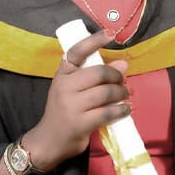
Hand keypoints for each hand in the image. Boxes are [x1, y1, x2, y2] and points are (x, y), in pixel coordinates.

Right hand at [23, 29, 130, 170]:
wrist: (49, 140)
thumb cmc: (62, 113)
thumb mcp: (72, 91)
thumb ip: (93, 77)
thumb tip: (123, 63)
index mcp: (62, 75)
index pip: (76, 52)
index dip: (94, 41)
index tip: (111, 34)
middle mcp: (64, 87)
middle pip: (99, 73)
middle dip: (117, 77)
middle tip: (123, 83)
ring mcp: (71, 106)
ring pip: (106, 92)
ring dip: (122, 93)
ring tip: (126, 97)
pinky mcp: (80, 123)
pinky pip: (108, 112)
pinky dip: (122, 110)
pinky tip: (126, 110)